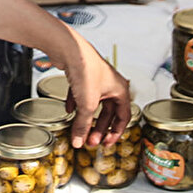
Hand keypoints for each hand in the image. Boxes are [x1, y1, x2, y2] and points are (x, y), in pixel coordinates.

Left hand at [57, 31, 130, 149]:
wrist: (69, 49)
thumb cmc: (86, 69)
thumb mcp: (87, 104)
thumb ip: (83, 125)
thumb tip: (79, 141)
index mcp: (120, 90)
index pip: (123, 117)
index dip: (115, 132)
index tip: (107, 143)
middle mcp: (110, 83)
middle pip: (107, 112)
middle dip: (98, 128)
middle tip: (90, 141)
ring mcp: (95, 79)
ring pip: (93, 103)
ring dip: (86, 117)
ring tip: (79, 129)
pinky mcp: (81, 75)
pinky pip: (80, 93)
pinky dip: (75, 103)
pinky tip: (69, 110)